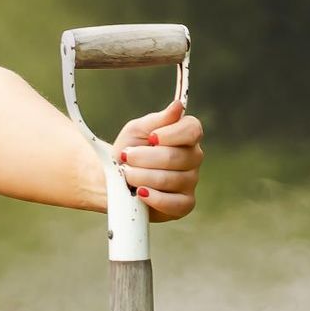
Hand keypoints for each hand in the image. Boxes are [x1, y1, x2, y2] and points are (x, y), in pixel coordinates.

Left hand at [112, 96, 203, 221]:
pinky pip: (174, 203)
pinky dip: (154, 198)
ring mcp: (191, 181)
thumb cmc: (129, 151)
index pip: (192, 129)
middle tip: (127, 158)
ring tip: (127, 175)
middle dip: (145, 158)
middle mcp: (193, 157)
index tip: (151, 138)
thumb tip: (178, 106)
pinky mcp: (185, 204)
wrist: (116, 179)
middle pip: (177, 157)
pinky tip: (141, 193)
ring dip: (142, 177)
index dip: (171, 134)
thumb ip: (158, 120)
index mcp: (186, 135)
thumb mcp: (137, 131)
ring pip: (171, 179)